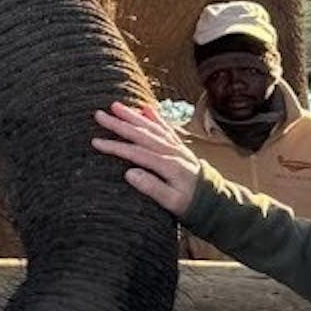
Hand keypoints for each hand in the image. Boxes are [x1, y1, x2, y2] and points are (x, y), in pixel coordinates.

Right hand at [92, 100, 203, 216]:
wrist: (215, 201)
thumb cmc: (191, 205)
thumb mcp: (172, 203)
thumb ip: (152, 187)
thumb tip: (129, 173)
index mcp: (168, 165)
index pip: (136, 153)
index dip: (115, 147)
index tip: (96, 142)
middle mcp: (172, 152)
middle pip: (142, 134)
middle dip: (119, 124)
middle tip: (99, 115)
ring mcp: (177, 147)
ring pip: (152, 127)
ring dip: (133, 116)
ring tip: (116, 106)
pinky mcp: (179, 147)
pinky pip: (166, 128)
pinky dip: (156, 118)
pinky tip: (146, 109)